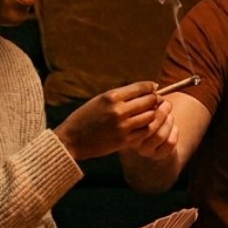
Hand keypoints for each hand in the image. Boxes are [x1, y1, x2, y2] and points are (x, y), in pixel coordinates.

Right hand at [54, 81, 173, 160]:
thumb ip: (120, 95)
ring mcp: (123, 127)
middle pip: (149, 101)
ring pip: (150, 116)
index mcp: (111, 97)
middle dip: (155, 99)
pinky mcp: (124, 141)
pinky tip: (145, 125)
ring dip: (153, 113)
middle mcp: (119, 110)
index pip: (141, 88)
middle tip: (156, 100)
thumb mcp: (100, 100)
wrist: (72, 140)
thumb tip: (143, 90)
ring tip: (151, 112)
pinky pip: (145, 131)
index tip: (154, 88)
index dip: (151, 87)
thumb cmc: (85, 117)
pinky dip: (148, 127)